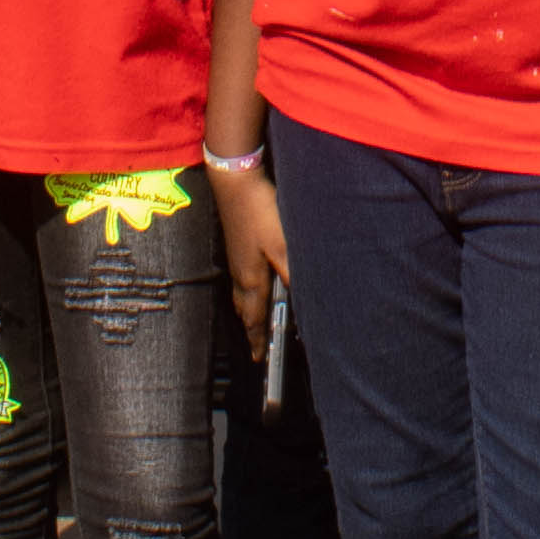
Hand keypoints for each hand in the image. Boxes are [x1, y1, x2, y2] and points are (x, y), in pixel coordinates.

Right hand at [214, 157, 291, 351]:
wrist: (236, 180)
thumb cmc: (259, 212)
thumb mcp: (283, 246)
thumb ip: (292, 275)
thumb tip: (303, 303)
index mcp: (251, 278)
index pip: (254, 317)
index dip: (258, 339)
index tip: (259, 358)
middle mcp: (240, 271)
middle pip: (244, 308)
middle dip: (250, 327)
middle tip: (256, 343)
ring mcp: (236, 256)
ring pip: (241, 292)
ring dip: (248, 308)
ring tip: (255, 318)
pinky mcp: (237, 242)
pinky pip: (241, 276)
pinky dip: (248, 288)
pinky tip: (255, 280)